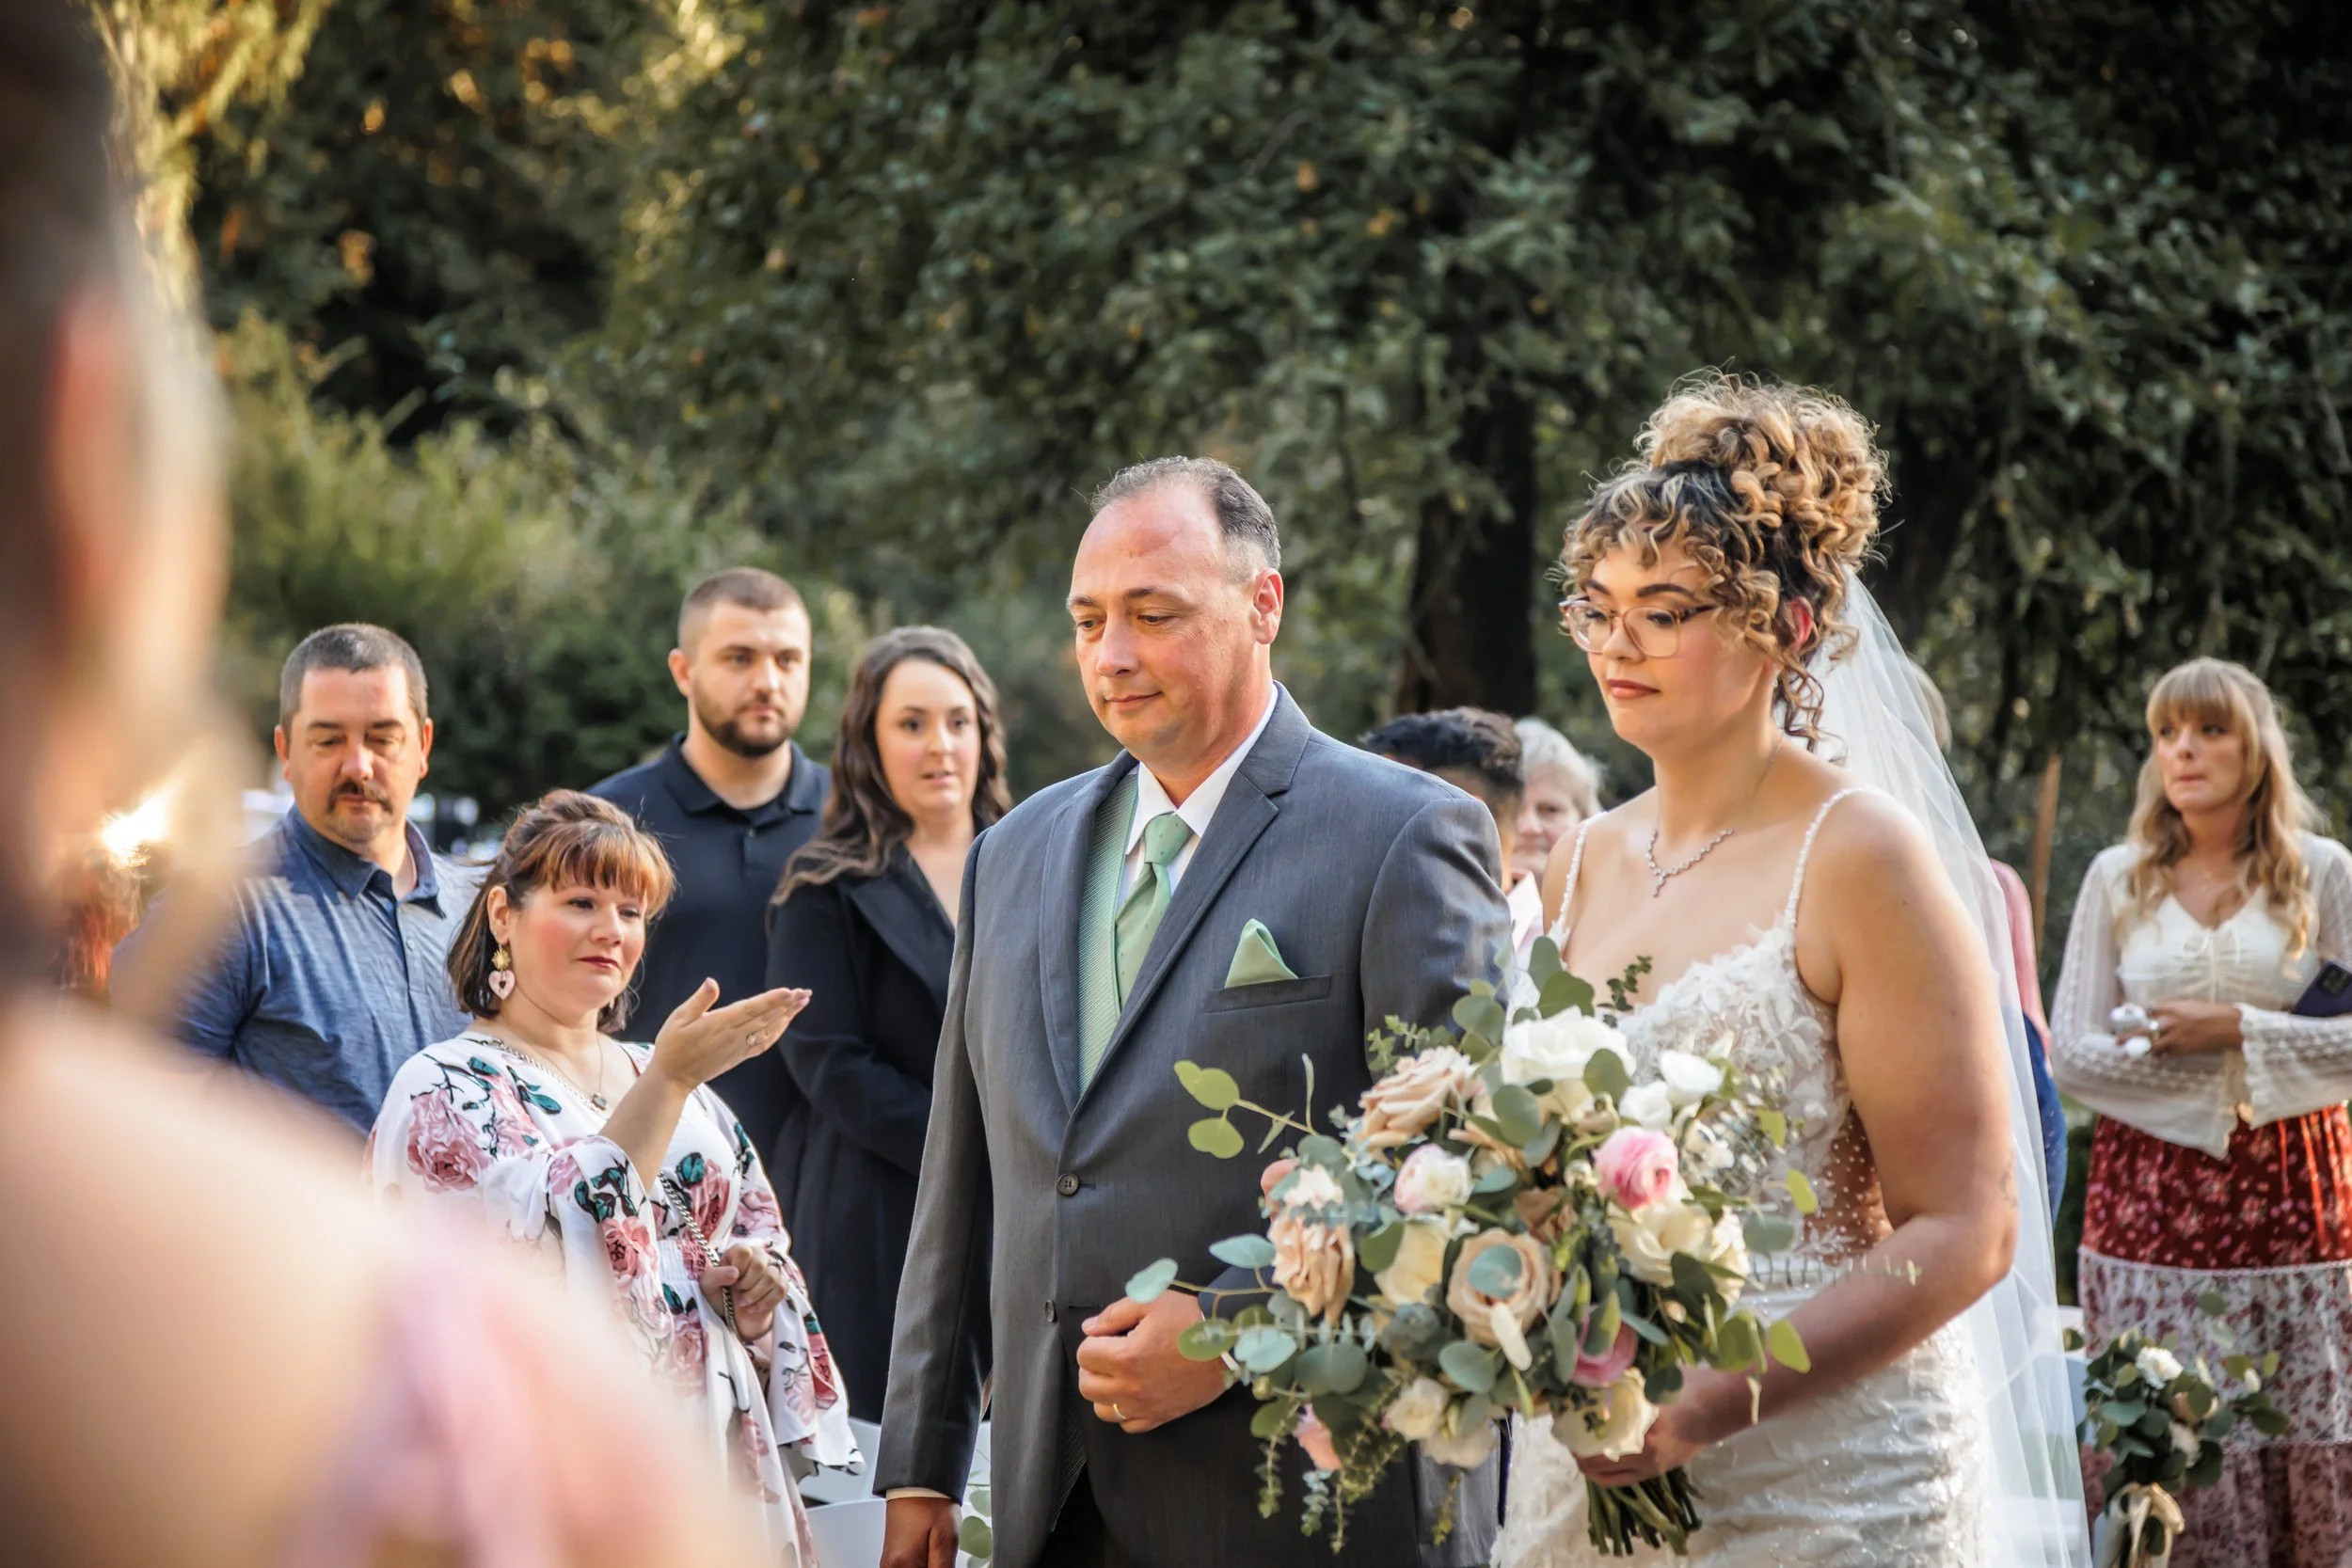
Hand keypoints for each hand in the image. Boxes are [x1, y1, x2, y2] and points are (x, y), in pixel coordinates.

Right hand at [649, 978, 810, 1090]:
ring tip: (802, 1003)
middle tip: (805, 992)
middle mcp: (733, 1036)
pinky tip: (786, 1022)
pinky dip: (778, 1032)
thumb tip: (712, 981)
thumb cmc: (672, 1045)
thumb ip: (699, 1000)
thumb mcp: (678, 1018)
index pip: (751, 1009)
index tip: (790, 991)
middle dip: (788, 1005)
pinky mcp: (740, 1056)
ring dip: (787, 1016)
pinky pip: (764, 1043)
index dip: (772, 1000)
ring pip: (769, 1030)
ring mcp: (739, 1048)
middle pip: (766, 1018)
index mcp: (719, 1024)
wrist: (674, 1078)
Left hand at [702, 1242, 786, 1342]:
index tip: (731, 1280)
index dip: (737, 1268)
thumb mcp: (708, 1285)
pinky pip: (781, 1290)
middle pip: (759, 1264)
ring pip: (771, 1277)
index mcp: (740, 1251)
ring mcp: (773, 1269)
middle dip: (746, 1284)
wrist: (733, 1315)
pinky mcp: (782, 1284)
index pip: (744, 1251)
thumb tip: (734, 1273)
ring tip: (744, 1301)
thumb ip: (715, 1276)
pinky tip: (754, 1308)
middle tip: (737, 1291)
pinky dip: (765, 1303)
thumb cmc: (719, 1294)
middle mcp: (759, 1256)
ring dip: (754, 1295)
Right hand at [880, 1495, 959, 1567]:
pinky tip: (931, 1558)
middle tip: (941, 1558)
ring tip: (937, 1556)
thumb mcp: (946, 1541)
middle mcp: (890, 1567)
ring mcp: (889, 1562)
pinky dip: (920, 1565)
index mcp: (902, 1566)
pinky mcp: (893, 1558)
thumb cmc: (930, 1504)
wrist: (917, 1481)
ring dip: (928, 1566)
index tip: (944, 1565)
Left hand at [1076, 1290, 1230, 1432]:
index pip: (1084, 1355)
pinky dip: (1125, 1412)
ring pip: (1103, 1410)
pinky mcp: (1161, 1417)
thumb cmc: (1190, 1318)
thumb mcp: (1151, 1301)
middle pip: (1087, 1386)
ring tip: (1120, 1375)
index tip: (1111, 1335)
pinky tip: (1136, 1393)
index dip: (1094, 1341)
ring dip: (1105, 1392)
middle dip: (1093, 1367)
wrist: (1228, 1342)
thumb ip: (1114, 1314)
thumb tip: (1089, 1329)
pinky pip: (1128, 1426)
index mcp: (1126, 1357)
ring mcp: (1146, 1406)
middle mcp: (1131, 1387)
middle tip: (1110, 1354)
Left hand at [1573, 1386, 1723, 1487]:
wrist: (1724, 1404)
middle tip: (1570, 1440)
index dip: (1577, 1441)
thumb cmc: (1690, 1385)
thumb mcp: (1653, 1380)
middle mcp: (1648, 1455)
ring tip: (1583, 1450)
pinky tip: (1604, 1457)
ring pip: (1612, 1479)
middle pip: (1600, 1468)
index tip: (1565, 1427)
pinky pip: (1628, 1479)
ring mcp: (1655, 1466)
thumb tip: (1591, 1379)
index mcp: (1645, 1430)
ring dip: (1594, 1467)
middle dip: (1580, 1457)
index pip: (1599, 1446)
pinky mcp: (1662, 1469)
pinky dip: (1611, 1472)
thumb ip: (1624, 1384)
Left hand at [2121, 999, 2242, 1056]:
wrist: (2228, 1025)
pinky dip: (2161, 1055)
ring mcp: (2174, 1037)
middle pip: (2142, 1030)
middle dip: (2127, 1037)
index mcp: (2169, 1007)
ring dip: (2143, 1049)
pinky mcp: (2182, 1049)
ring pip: (2151, 1046)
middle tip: (2117, 1042)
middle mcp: (2168, 1022)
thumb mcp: (2187, 1004)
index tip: (2123, 1016)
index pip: (2144, 1010)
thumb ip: (2170, 1008)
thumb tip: (2155, 1012)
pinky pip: (2166, 1054)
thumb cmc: (2210, 1011)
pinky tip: (2158, 1056)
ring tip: (2135, 1052)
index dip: (2133, 1013)